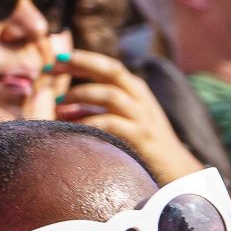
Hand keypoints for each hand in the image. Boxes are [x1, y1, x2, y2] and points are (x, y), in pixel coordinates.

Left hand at [54, 50, 199, 183]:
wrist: (178, 171)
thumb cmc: (144, 146)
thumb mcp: (122, 120)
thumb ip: (98, 109)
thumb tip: (61, 104)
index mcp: (136, 91)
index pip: (108, 66)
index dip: (82, 59)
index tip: (56, 59)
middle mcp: (141, 99)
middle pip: (112, 70)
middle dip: (81, 63)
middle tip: (52, 66)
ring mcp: (143, 117)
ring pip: (111, 94)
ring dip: (82, 95)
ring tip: (60, 104)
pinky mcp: (141, 137)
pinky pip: (111, 123)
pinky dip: (88, 122)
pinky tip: (72, 128)